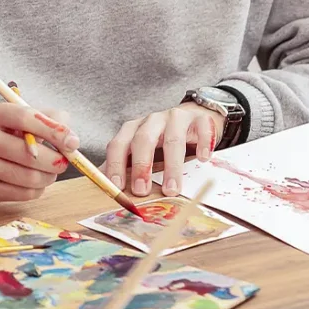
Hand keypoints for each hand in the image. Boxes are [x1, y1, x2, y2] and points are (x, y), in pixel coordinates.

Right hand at [0, 101, 77, 206]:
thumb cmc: (0, 137)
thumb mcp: (18, 120)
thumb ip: (48, 119)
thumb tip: (72, 140)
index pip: (26, 118)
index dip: (54, 130)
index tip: (72, 142)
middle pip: (30, 153)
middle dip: (56, 160)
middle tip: (63, 161)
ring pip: (30, 177)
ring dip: (48, 177)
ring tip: (47, 172)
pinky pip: (22, 193)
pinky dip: (36, 189)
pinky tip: (31, 182)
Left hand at [104, 102, 221, 197]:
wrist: (191, 118)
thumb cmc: (161, 139)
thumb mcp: (141, 150)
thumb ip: (126, 164)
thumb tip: (105, 185)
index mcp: (133, 129)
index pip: (118, 145)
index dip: (116, 165)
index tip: (117, 187)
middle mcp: (151, 121)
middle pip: (143, 140)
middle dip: (141, 166)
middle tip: (141, 191)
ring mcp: (175, 118)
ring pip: (173, 139)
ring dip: (172, 166)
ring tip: (172, 189)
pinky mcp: (199, 119)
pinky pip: (202, 128)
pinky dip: (203, 143)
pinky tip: (203, 159)